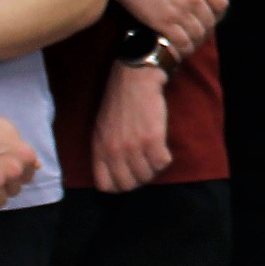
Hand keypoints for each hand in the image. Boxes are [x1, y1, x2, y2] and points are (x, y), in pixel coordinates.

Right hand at [0, 84, 41, 218]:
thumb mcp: (12, 133)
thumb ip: (24, 152)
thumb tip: (36, 167)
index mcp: (26, 157)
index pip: (27, 178)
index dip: (15, 175)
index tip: (3, 170)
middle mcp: (13, 171)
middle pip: (14, 191)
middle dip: (4, 185)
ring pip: (0, 202)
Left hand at [89, 61, 173, 194]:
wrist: (135, 79)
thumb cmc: (118, 102)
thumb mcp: (100, 128)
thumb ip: (104, 151)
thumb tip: (115, 173)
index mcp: (99, 149)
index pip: (106, 185)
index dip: (119, 185)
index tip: (128, 177)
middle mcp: (114, 151)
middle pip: (129, 184)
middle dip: (139, 179)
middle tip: (145, 167)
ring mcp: (134, 146)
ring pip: (147, 175)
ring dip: (153, 169)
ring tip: (154, 155)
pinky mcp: (153, 138)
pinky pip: (162, 163)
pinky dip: (165, 159)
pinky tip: (163, 148)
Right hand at [110, 0, 231, 54]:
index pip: (221, 4)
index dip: (216, 13)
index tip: (206, 17)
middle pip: (210, 22)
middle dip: (204, 30)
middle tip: (194, 34)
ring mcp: (179, 11)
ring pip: (198, 35)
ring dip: (194, 41)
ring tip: (186, 43)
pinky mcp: (164, 23)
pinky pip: (182, 42)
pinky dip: (183, 49)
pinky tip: (177, 49)